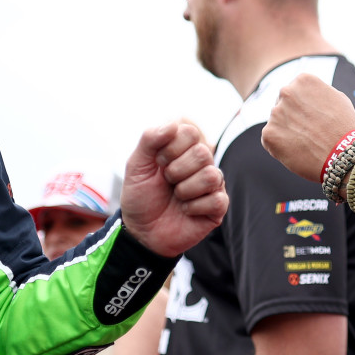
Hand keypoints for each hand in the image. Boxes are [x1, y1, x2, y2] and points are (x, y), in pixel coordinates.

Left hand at [120, 121, 227, 256]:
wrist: (141, 230)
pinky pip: (216, 199)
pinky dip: (193, 207)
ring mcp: (212, 184)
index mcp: (182, 148)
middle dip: (176, 170)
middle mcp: (200, 162)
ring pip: (210, 175)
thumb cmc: (140, 196)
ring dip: (185, 189)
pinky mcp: (218, 206)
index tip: (158, 161)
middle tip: (167, 180)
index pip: (190, 130)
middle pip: (202, 152)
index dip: (170, 147)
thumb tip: (173, 124)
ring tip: (176, 196)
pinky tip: (186, 210)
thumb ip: (150, 139)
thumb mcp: (136, 164)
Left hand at [261, 74, 354, 182]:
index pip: (295, 91)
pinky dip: (280, 145)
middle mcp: (286, 92)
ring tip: (306, 142)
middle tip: (309, 131)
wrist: (344, 156)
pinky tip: (297, 150)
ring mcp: (275, 113)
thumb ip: (316, 91)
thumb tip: (303, 92)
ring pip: (276, 122)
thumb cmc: (344, 128)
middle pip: (283, 105)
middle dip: (292, 117)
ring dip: (286, 131)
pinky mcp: (268, 133)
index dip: (304, 106)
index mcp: (303, 80)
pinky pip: (270, 138)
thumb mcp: (337, 98)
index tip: (314, 117)